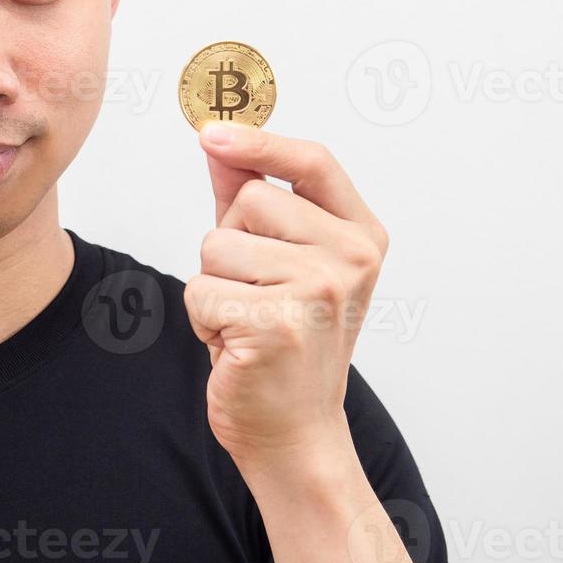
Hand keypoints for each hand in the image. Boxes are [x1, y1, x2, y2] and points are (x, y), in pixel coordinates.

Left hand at [183, 120, 389, 476]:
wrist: (294, 431)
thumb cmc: (282, 340)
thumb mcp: (274, 259)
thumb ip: (249, 195)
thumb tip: (217, 140)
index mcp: (361, 235)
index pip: (312, 162)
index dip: (260, 142)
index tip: (211, 131)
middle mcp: (351, 258)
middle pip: (249, 200)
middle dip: (229, 244)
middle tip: (255, 294)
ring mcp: (318, 290)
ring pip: (216, 245)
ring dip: (213, 285)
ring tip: (246, 321)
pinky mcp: (277, 324)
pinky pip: (200, 289)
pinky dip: (203, 318)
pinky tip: (235, 346)